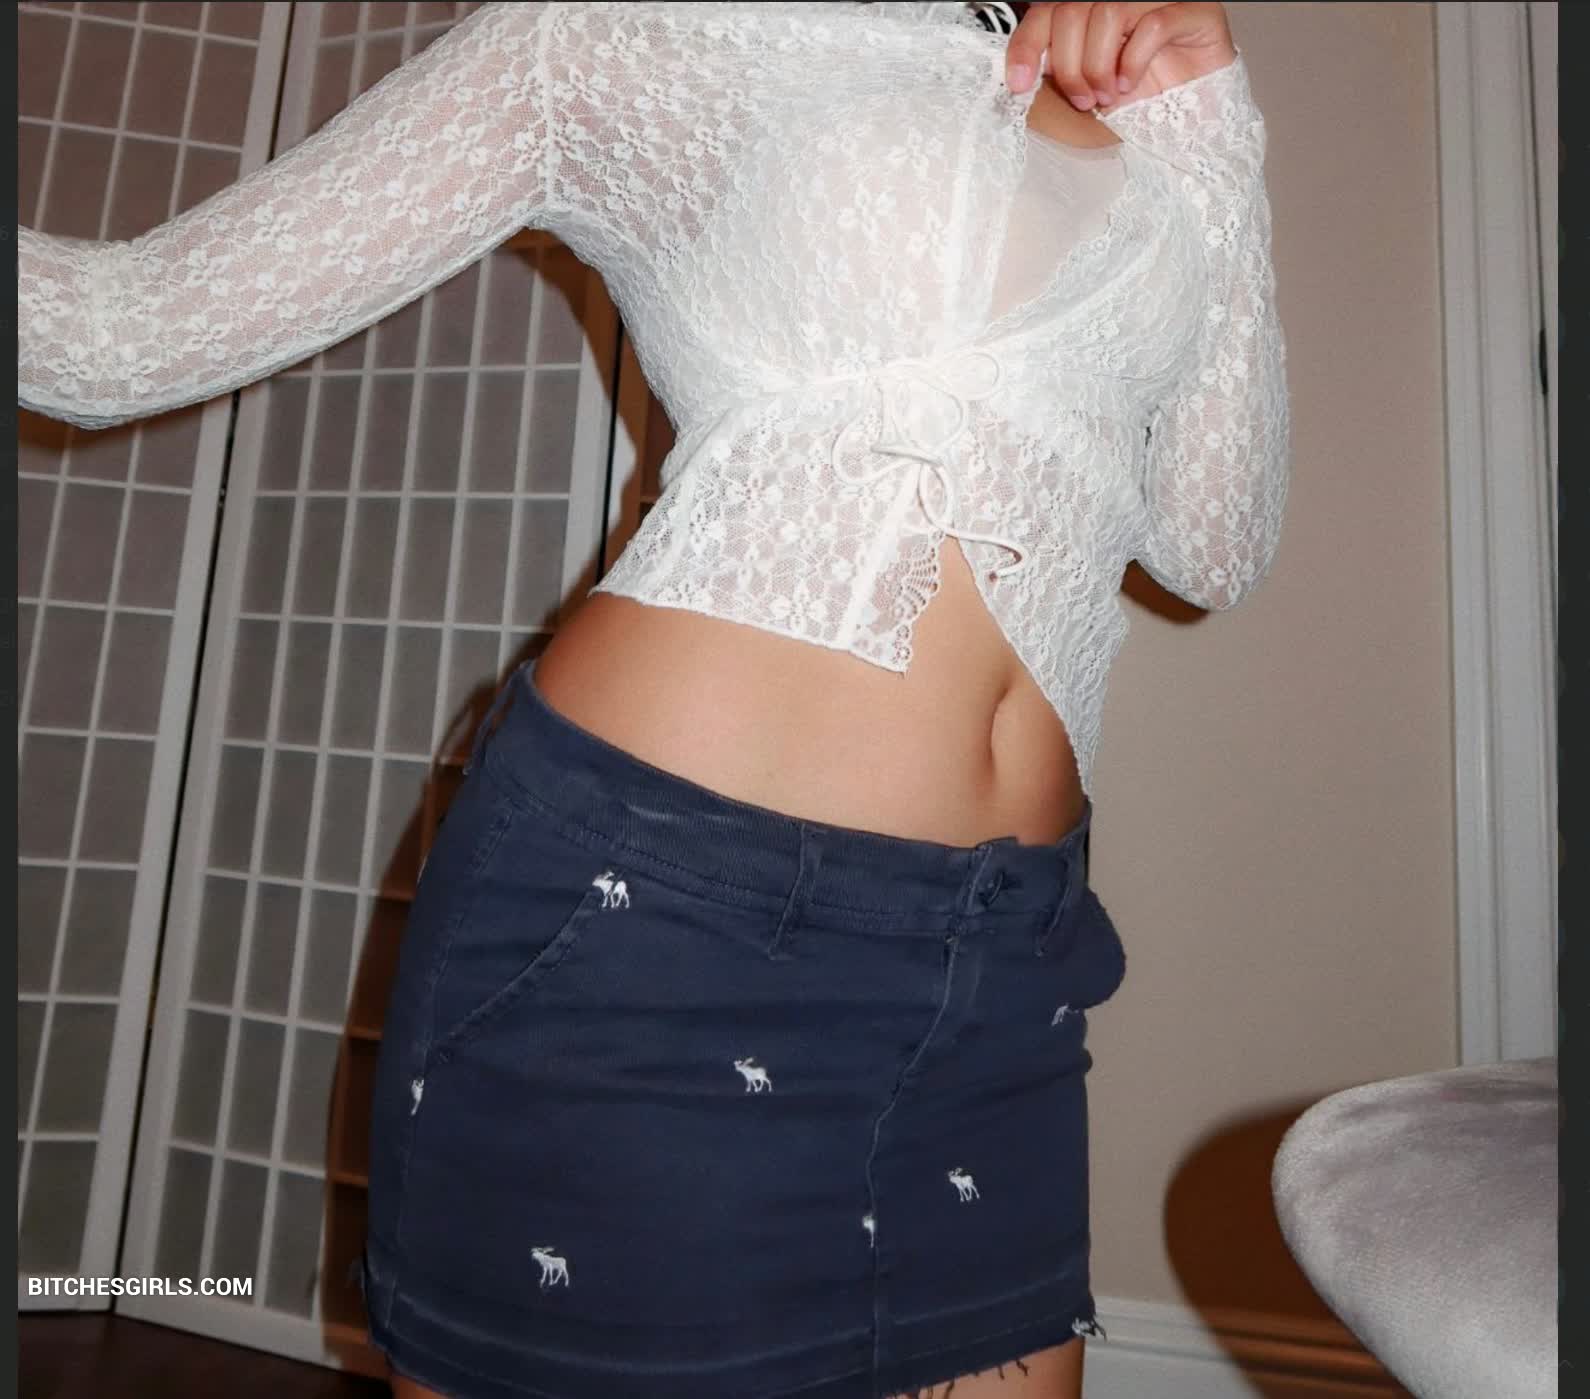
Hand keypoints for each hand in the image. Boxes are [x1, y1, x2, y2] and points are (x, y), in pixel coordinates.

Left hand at [1004, 2, 1236, 108]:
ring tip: (1108, 95)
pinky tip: (1131, 84)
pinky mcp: (1194, 10)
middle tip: (1083, 99)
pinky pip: (1153, 24)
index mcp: (1093, 8)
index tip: (1019, 83)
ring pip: (1109, 12)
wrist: (1195, 115)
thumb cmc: (1143, 97)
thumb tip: (1018, 75)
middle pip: (1074, 10)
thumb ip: (1058, 69)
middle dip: (1069, 65)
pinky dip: (1133, 61)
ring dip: (1099, 66)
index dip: (1028, 44)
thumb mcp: (1088, 86)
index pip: (1048, 10)